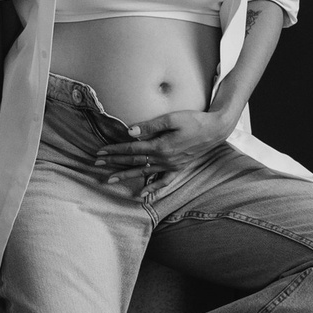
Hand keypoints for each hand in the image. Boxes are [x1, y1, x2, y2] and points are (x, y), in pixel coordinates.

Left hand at [89, 105, 231, 189]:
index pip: (131, 149)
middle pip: (134, 162)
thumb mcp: (172, 118)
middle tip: (97, 164)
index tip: (100, 152)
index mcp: (160, 146)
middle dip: (114, 163)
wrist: (215, 130)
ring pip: (144, 173)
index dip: (114, 150)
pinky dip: (153, 189)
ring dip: (126, 175)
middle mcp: (164, 159)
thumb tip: (130, 132)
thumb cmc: (193, 120)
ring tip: (110, 179)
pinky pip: (164, 182)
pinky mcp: (178, 168)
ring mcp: (171, 166)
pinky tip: (142, 194)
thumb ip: (150, 126)